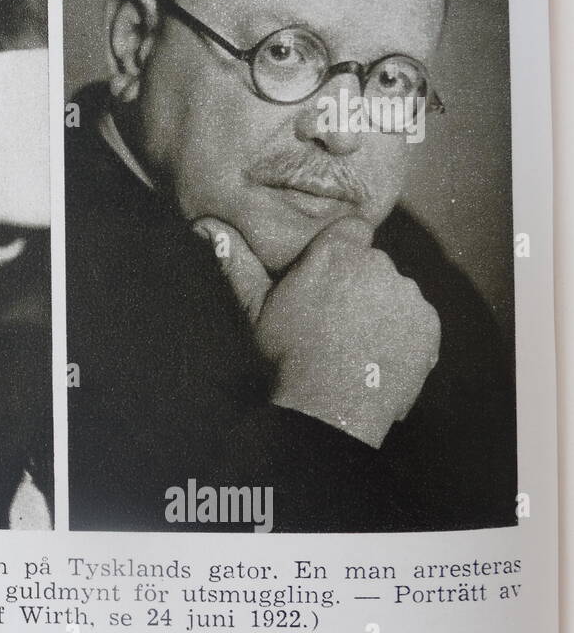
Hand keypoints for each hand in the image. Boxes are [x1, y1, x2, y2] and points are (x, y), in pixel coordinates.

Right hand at [193, 215, 439, 447]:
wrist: (326, 407)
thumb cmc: (285, 355)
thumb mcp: (253, 307)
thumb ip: (235, 261)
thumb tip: (204, 225)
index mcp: (337, 252)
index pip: (350, 229)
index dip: (340, 252)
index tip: (327, 278)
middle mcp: (379, 265)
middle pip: (372, 263)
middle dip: (358, 284)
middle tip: (332, 320)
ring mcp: (407, 296)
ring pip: (394, 293)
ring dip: (381, 310)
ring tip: (353, 345)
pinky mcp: (428, 326)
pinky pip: (416, 323)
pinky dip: (402, 336)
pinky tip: (374, 358)